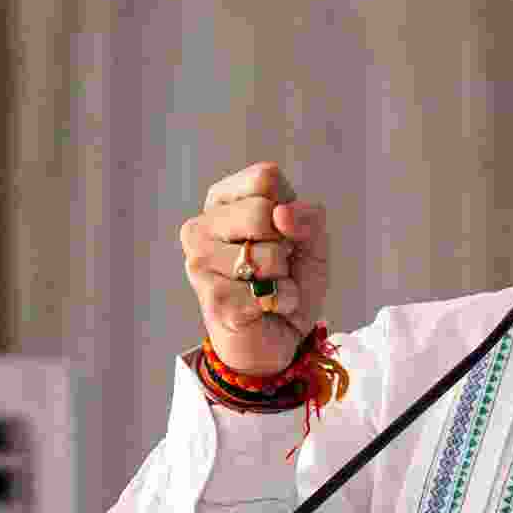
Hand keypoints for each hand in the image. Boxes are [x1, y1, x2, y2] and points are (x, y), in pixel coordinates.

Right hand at [180, 162, 329, 373]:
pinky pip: (266, 292)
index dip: (290, 208)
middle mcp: (201, 226)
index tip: (283, 232)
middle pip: (263, 211)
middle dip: (285, 245)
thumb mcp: (313, 241)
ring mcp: (199, 262)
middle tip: (275, 265)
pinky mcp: (211, 299)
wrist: (279, 336)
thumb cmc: (290, 280)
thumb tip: (281, 214)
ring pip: (267, 254)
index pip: (265, 177)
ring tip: (269, 287)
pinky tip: (265, 308)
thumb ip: (307, 217)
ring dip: (285, 278)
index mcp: (223, 200)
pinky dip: (282, 303)